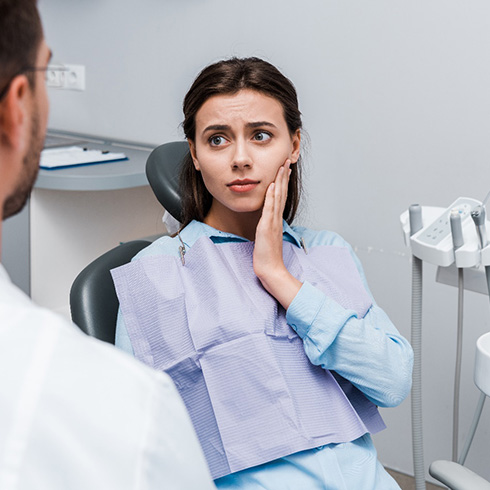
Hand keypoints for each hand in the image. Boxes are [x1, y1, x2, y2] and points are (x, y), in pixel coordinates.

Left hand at [253, 160, 301, 308]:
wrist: (271, 270)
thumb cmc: (268, 257)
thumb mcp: (267, 238)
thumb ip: (268, 228)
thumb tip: (267, 222)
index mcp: (276, 221)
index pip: (280, 198)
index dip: (282, 183)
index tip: (284, 170)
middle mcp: (276, 219)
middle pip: (282, 193)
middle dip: (283, 177)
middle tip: (286, 161)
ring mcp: (273, 222)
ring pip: (277, 197)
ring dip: (279, 181)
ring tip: (281, 167)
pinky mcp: (266, 227)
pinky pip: (270, 209)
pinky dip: (271, 196)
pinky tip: (272, 185)